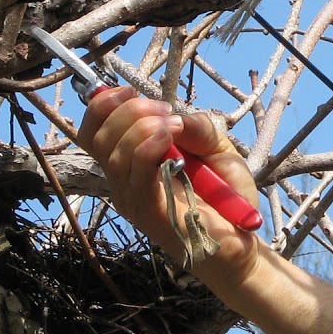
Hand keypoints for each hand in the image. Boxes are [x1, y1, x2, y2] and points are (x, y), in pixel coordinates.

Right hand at [79, 87, 262, 281]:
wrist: (240, 241)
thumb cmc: (225, 197)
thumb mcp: (217, 148)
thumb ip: (196, 127)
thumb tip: (173, 114)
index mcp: (130, 165)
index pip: (92, 132)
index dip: (103, 105)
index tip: (133, 92)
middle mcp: (123, 182)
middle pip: (97, 138)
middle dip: (128, 111)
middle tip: (165, 111)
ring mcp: (132, 199)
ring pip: (113, 153)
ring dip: (142, 125)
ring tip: (173, 125)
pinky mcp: (148, 211)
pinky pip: (135, 172)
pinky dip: (149, 145)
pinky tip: (169, 136)